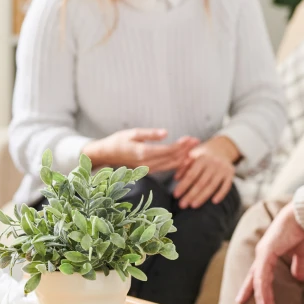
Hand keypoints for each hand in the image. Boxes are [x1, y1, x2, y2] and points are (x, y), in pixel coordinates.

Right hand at [83, 129, 198, 172]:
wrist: (105, 155)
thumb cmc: (118, 141)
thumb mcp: (133, 133)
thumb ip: (150, 134)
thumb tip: (166, 133)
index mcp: (143, 153)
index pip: (168, 150)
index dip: (181, 145)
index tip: (191, 138)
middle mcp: (146, 163)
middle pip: (172, 158)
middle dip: (186, 150)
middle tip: (197, 141)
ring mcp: (147, 169)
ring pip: (170, 165)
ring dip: (183, 157)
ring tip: (194, 149)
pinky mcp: (148, 171)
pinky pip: (165, 168)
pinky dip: (176, 164)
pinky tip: (184, 159)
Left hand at [173, 136, 238, 208]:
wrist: (221, 149)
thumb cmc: (202, 157)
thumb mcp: (192, 156)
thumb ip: (183, 166)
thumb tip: (177, 178)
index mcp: (202, 158)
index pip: (191, 174)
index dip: (183, 185)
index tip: (176, 195)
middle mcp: (213, 163)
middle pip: (201, 182)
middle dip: (191, 195)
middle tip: (182, 205)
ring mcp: (223, 168)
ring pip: (212, 186)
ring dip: (202, 197)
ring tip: (193, 205)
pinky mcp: (231, 173)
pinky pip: (226, 186)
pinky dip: (221, 194)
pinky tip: (214, 202)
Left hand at [235, 202, 303, 303]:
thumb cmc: (303, 229)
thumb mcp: (301, 252)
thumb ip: (298, 266)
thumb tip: (298, 280)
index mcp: (268, 252)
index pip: (259, 274)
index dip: (254, 288)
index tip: (250, 301)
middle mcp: (262, 253)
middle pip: (256, 280)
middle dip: (257, 299)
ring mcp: (262, 253)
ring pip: (259, 282)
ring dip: (263, 301)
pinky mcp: (266, 253)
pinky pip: (263, 277)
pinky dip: (265, 292)